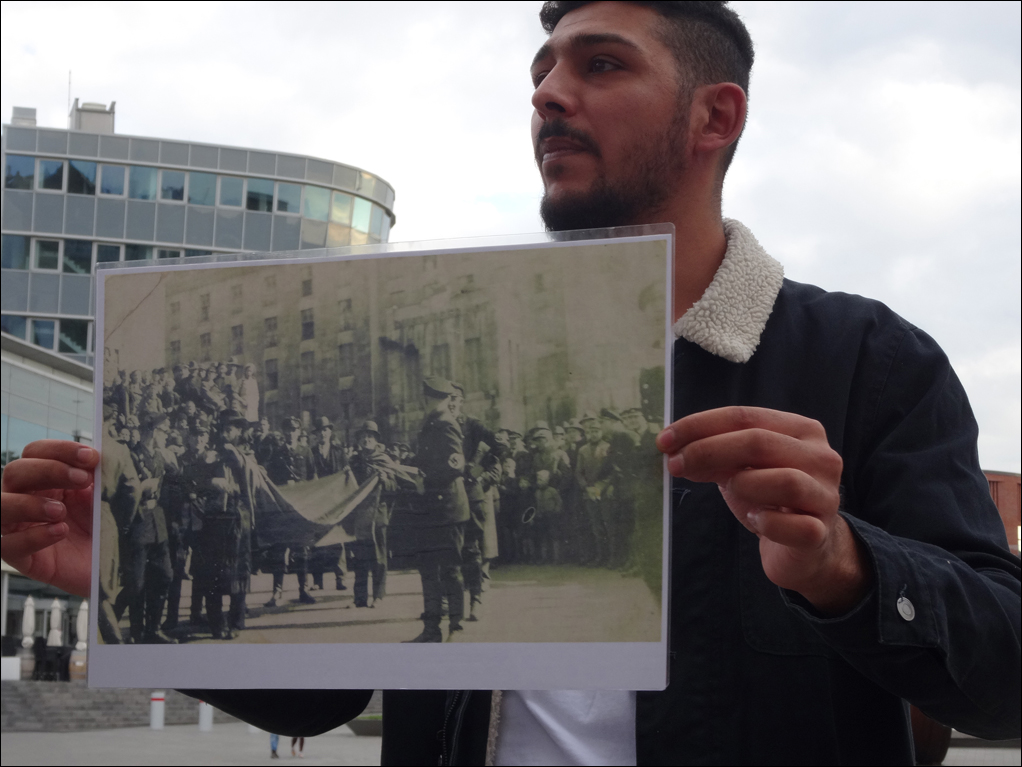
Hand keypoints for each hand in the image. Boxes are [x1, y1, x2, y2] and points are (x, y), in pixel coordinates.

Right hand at [1, 440, 97, 597]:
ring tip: (61, 511)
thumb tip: (96, 456)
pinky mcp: (22, 559)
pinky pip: (7, 545)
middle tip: (83, 480)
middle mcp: (26, 498)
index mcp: (46, 479)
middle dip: (49, 470)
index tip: (91, 457)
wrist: (117, 564)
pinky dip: (33, 536)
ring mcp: (20, 528)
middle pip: (14, 471)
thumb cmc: (108, 526)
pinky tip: (60, 531)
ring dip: (28, 503)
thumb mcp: (106, 496)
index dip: (60, 450)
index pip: (36, 452)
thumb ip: (98, 476)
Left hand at [657, 407, 870, 615]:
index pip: (744, 416)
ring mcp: (825, 496)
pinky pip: (793, 525)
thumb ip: (713, 455)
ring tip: (731, 491)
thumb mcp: (739, 470)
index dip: (700, 425)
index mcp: (800, 430)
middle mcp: (821, 457)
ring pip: (785, 481)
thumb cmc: (770, 498)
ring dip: (745, 485)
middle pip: (759, 442)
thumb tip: (674, 450)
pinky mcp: (821, 533)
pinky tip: (756, 519)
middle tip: (675, 465)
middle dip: (708, 451)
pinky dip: (767, 522)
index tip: (665, 440)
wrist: (805, 546)